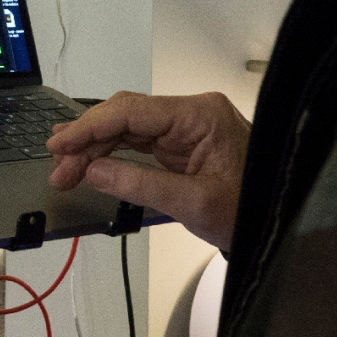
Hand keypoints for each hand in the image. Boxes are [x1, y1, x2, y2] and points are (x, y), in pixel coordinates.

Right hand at [47, 90, 249, 250]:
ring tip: (64, 172)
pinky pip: (136, 142)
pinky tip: (87, 164)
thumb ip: (141, 184)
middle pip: (124, 115)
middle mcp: (191, 112)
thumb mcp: (196, 204)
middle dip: (87, 141)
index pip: (132, 111)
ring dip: (93, 149)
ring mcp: (184, 127)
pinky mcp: (180, 143)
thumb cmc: (247, 212)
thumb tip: (93, 171)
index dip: (90, 127)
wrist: (278, 225)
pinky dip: (110, 155)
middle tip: (58, 170)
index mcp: (200, 115)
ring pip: (125, 128)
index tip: (60, 146)